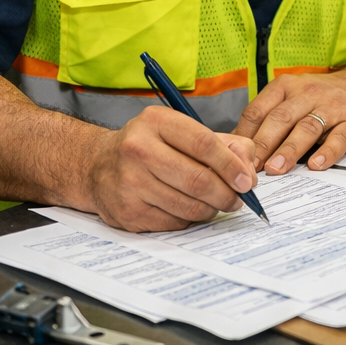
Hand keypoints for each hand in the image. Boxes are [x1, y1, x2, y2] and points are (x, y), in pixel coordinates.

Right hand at [82, 104, 257, 231]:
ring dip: (211, 209)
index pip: (204, 144)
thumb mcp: (182, 131)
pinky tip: (188, 209)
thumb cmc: (149, 146)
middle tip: (238, 199)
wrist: (96, 166)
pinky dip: (190, 219)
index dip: (231, 166)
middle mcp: (138, 149)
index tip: (246, 181)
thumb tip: (249, 168)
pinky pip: (174, 222)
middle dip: (226, 194)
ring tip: (216, 204)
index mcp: (156, 122)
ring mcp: (129, 183)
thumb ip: (223, 143)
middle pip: (198, 179)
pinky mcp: (127, 212)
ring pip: (188, 205)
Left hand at [234, 70, 345, 175]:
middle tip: (250, 168)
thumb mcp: (292, 97)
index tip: (235, 157)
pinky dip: (327, 152)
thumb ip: (268, 117)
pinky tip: (316, 165)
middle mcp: (308, 94)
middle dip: (263, 144)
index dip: (245, 135)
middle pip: (281, 119)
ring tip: (276, 169)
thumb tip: (238, 146)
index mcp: (286, 87)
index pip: (259, 110)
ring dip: (290, 149)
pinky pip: (339, 138)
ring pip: (307, 128)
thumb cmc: (322, 98)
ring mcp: (332, 108)